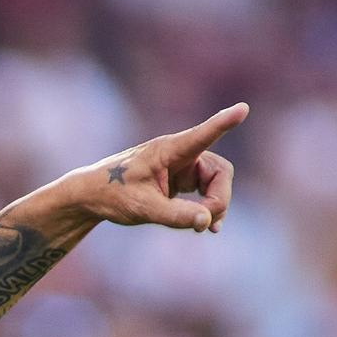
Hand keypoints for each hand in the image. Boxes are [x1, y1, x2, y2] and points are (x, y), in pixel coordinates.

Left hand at [80, 103, 247, 232]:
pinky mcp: (182, 178)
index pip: (201, 135)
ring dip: (216, 204)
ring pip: (217, 182)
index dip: (223, 124)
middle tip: (207, 224)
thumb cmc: (113, 195)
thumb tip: (207, 221)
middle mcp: (180, 153)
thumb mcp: (143, 209)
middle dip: (220, 197)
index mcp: (168, 150)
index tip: (242, 109)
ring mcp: (183, 165)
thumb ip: (175, 216)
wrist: (94, 196)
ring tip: (205, 227)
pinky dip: (209, 207)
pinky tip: (209, 226)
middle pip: (220, 171)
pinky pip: (208, 190)